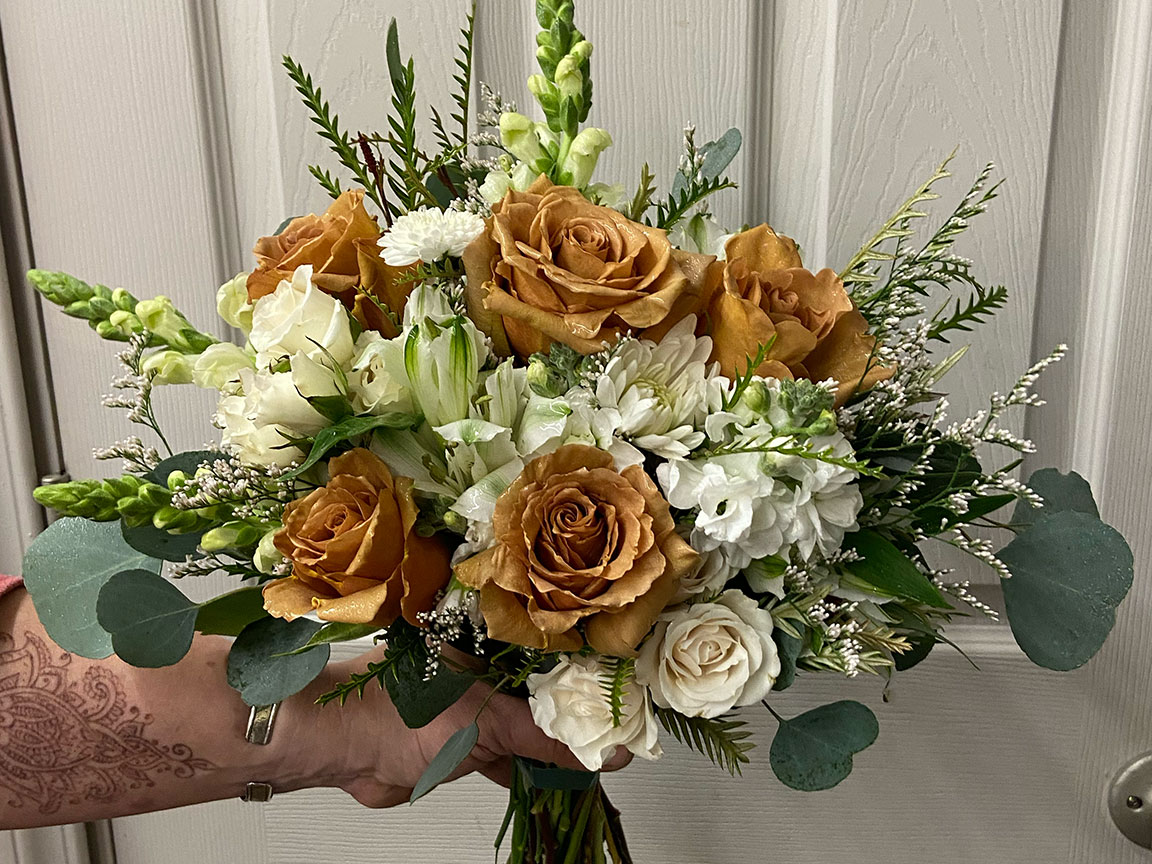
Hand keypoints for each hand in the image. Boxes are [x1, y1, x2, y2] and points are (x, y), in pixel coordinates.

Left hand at [295, 648, 630, 807]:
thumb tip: (605, 752)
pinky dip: (530, 769)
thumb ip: (548, 741)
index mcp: (491, 642)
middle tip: (619, 729)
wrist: (343, 749)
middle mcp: (486, 670)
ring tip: (597, 756)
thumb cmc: (398, 713)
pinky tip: (555, 778)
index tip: (625, 694)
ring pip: (528, 727)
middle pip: (545, 693)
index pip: (555, 654)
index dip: (590, 675)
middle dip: (577, 715)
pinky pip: (509, 755)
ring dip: (554, 747)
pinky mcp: (465, 742)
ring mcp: (475, 707)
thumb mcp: (489, 725)